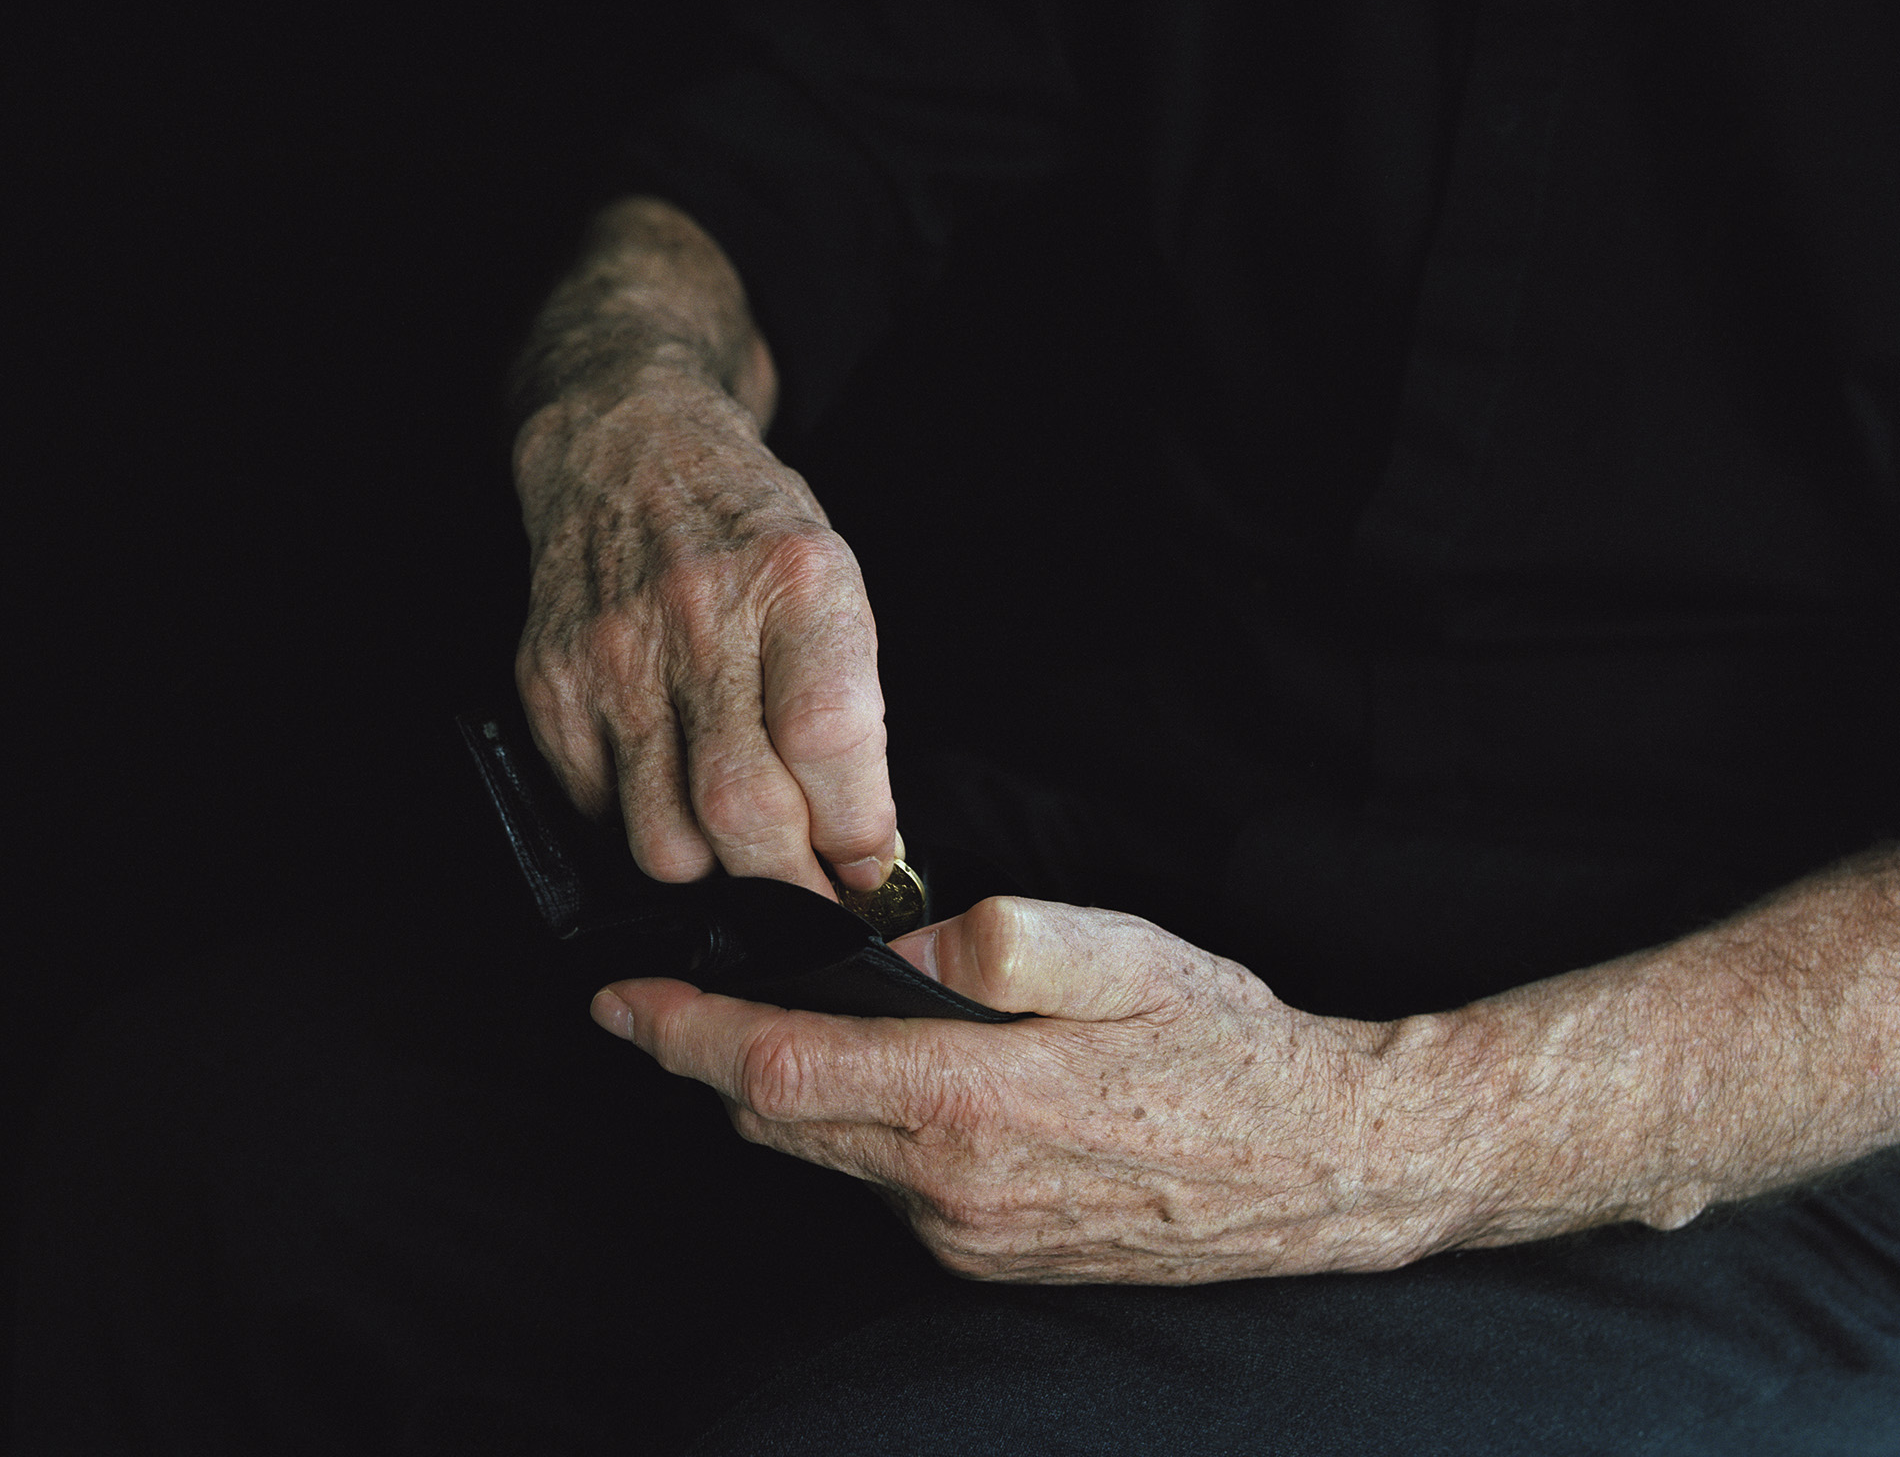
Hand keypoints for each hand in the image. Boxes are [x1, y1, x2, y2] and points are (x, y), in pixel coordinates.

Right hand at [514, 371, 897, 896]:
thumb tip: (861, 847)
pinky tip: (673, 790)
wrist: (628, 450)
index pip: (828, 738)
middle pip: (745, 810)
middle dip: (792, 886)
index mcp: (796, 581)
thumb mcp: (834, 583)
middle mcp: (699, 616)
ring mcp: (614, 655)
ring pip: (666, 841)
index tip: (869, 863)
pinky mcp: (552, 687)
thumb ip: (851, 709)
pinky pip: (602, 815)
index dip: (857, 827)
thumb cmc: (750, 532)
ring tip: (742, 848)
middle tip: (813, 894)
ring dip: (716, 873)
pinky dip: (647, 828)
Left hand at [592, 897, 1470, 1283]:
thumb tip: (898, 945)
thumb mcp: (1119, 953)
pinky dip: (860, 1130)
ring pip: (831, 1155)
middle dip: (712, 1060)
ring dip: (789, 1093)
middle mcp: (953, 1191)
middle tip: (672, 1003)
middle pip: (780, 1120)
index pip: (777, 1068)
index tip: (619, 1000)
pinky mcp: (996, 1257)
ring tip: (785, 1025)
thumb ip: (994, 939)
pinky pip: (889, 1188)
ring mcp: (972, 1238)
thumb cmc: (1228, 1048)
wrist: (1326, 1162)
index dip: (681, 1033)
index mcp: (971, 1104)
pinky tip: (894, 1084)